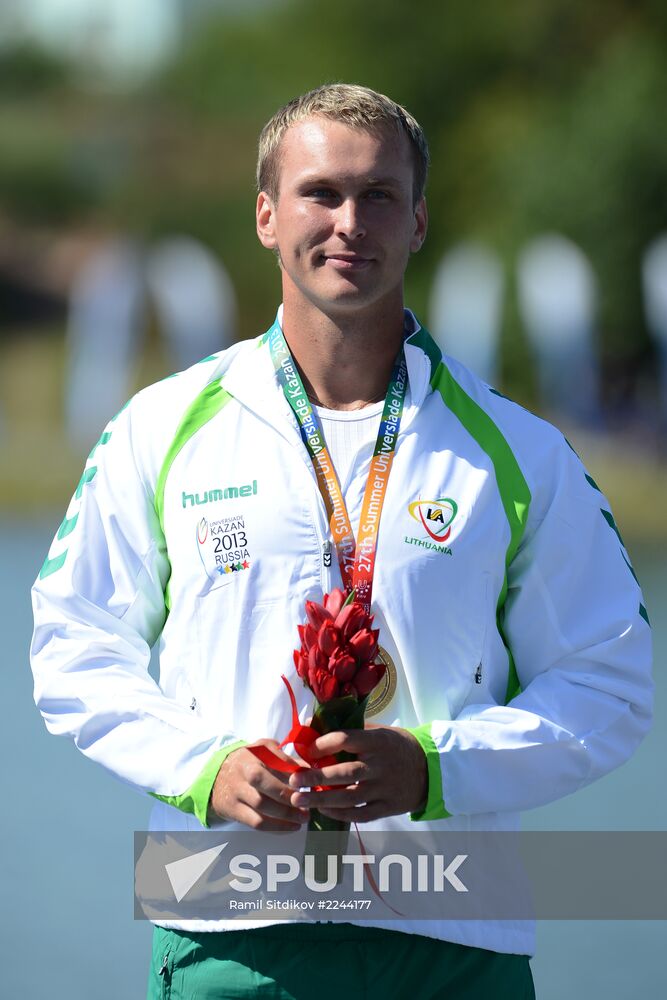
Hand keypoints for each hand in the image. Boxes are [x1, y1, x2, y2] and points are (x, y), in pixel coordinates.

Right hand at [207, 739, 309, 830]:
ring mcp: (237, 790)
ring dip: (286, 815)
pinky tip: (290, 827)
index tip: (312, 783)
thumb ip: (286, 758)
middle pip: (268, 785)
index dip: (297, 775)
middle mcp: (244, 770)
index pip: (279, 762)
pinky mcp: (232, 809)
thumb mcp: (263, 751)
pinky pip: (256, 822)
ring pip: (262, 805)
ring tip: (302, 818)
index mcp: (255, 752)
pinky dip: (275, 827)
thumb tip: (309, 769)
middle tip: (307, 805)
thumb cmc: (248, 762)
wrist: (215, 776)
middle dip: (290, 797)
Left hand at [287, 726, 427, 822]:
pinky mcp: (388, 808)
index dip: (323, 745)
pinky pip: (361, 814)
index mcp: (378, 741)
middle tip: (293, 780)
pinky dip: (340, 814)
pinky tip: (323, 810)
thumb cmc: (396, 746)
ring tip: (298, 800)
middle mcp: (380, 765)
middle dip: (316, 777)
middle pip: (345, 772)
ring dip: (321, 800)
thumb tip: (313, 727)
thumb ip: (352, 731)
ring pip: (350, 797)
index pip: (346, 740)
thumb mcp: (380, 731)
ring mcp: (385, 789)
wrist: (430, 769)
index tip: (305, 751)